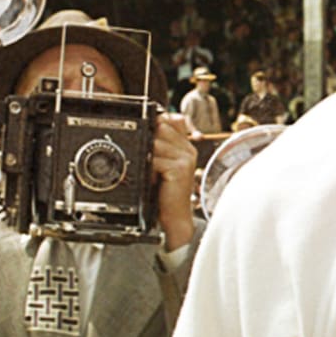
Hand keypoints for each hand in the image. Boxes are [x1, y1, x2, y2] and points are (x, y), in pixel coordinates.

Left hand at [150, 113, 199, 250]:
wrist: (176, 216)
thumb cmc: (167, 191)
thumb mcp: (165, 165)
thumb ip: (161, 147)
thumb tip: (149, 127)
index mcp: (187, 146)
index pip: (174, 120)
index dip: (158, 122)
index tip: (147, 131)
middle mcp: (188, 150)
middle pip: (163, 128)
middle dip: (149, 139)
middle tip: (147, 157)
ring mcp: (185, 159)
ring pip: (156, 143)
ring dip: (147, 156)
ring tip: (149, 171)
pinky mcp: (179, 169)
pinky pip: (155, 160)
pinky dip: (149, 169)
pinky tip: (151, 178)